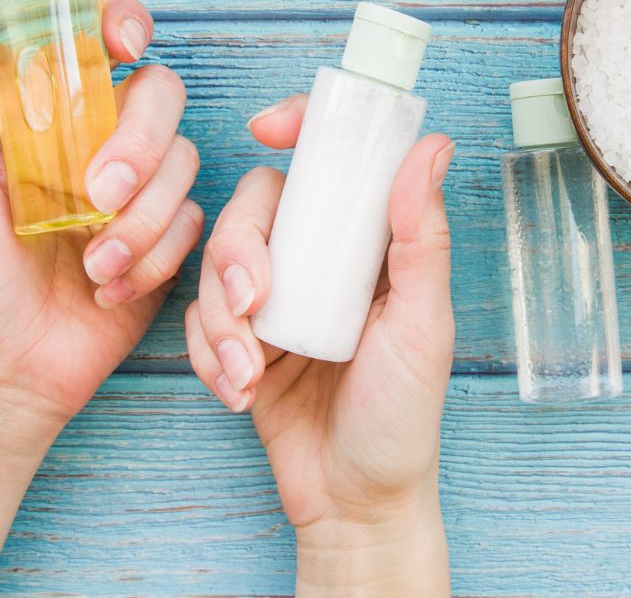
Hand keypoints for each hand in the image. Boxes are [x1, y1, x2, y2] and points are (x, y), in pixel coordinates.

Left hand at [0, 0, 201, 445]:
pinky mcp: (169, 240)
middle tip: (98, 193)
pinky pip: (194, 221)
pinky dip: (153, 257)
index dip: (122, 26)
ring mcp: (140, 190)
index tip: (121, 44)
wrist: (1, 369)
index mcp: (50, 113)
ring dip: (141, 218)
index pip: (101, 40)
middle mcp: (101, 141)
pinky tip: (108, 288)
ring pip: (185, 160)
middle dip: (139, 141)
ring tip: (92, 265)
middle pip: (161, 93)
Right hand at [184, 95, 454, 594]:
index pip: (332, 163)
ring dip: (222, 318)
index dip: (300, 128)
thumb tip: (431, 146)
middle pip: (256, 206)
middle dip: (239, 250)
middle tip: (255, 303)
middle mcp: (321, 260)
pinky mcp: (239, 340)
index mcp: (370, 245)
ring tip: (246, 373)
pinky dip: (209, 352)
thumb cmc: (401, 418)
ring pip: (216, 261)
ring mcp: (276, 298)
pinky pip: (198, 318)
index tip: (268, 128)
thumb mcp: (421, 325)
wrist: (351, 503)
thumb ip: (420, 238)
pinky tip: (237, 391)